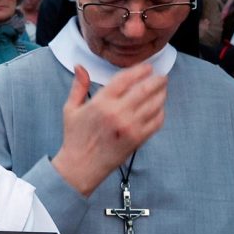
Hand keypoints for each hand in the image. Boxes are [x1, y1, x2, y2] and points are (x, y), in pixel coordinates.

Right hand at [50, 63, 166, 196]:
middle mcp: (117, 112)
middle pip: (145, 88)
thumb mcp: (71, 109)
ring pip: (155, 104)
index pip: (126, 78)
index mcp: (101, 102)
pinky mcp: (138, 139)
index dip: (141, 70)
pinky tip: (158, 108)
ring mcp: (130, 126)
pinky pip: (157, 121)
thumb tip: (80, 66)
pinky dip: (161, 112)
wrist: (81, 166)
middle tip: (162, 78)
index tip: (148, 68)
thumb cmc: (76, 137)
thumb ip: (78, 86)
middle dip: (157, 80)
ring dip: (161, 94)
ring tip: (162, 90)